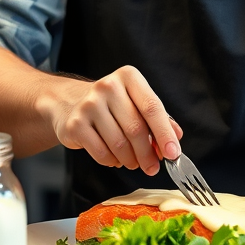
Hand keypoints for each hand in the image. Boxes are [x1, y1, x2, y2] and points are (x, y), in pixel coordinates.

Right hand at [42, 65, 182, 175]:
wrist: (68, 102)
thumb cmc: (111, 104)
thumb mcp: (135, 102)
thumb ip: (158, 118)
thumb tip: (176, 137)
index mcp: (128, 77)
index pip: (152, 107)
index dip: (164, 133)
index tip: (173, 153)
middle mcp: (108, 86)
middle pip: (136, 128)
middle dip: (147, 154)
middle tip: (153, 167)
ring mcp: (89, 105)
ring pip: (119, 144)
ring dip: (131, 160)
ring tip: (133, 162)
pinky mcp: (75, 124)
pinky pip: (101, 153)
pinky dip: (113, 162)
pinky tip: (115, 159)